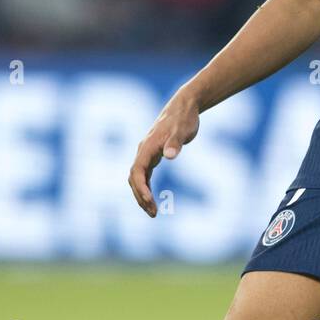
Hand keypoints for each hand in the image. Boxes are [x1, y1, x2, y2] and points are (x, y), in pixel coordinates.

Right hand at [128, 91, 199, 216]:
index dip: (140, 187)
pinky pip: (145, 175)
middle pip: (134, 178)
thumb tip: (169, 156)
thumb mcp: (183, 130)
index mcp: (147, 146)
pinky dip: (146, 187)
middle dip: (140, 196)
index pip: (137, 171)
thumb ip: (175, 142)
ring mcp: (147, 153)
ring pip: (138, 178)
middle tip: (153, 213)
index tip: (149, 200)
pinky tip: (152, 198)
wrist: (185, 106)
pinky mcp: (153, 154)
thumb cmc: (184, 118)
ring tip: (153, 212)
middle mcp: (143, 151)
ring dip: (142, 195)